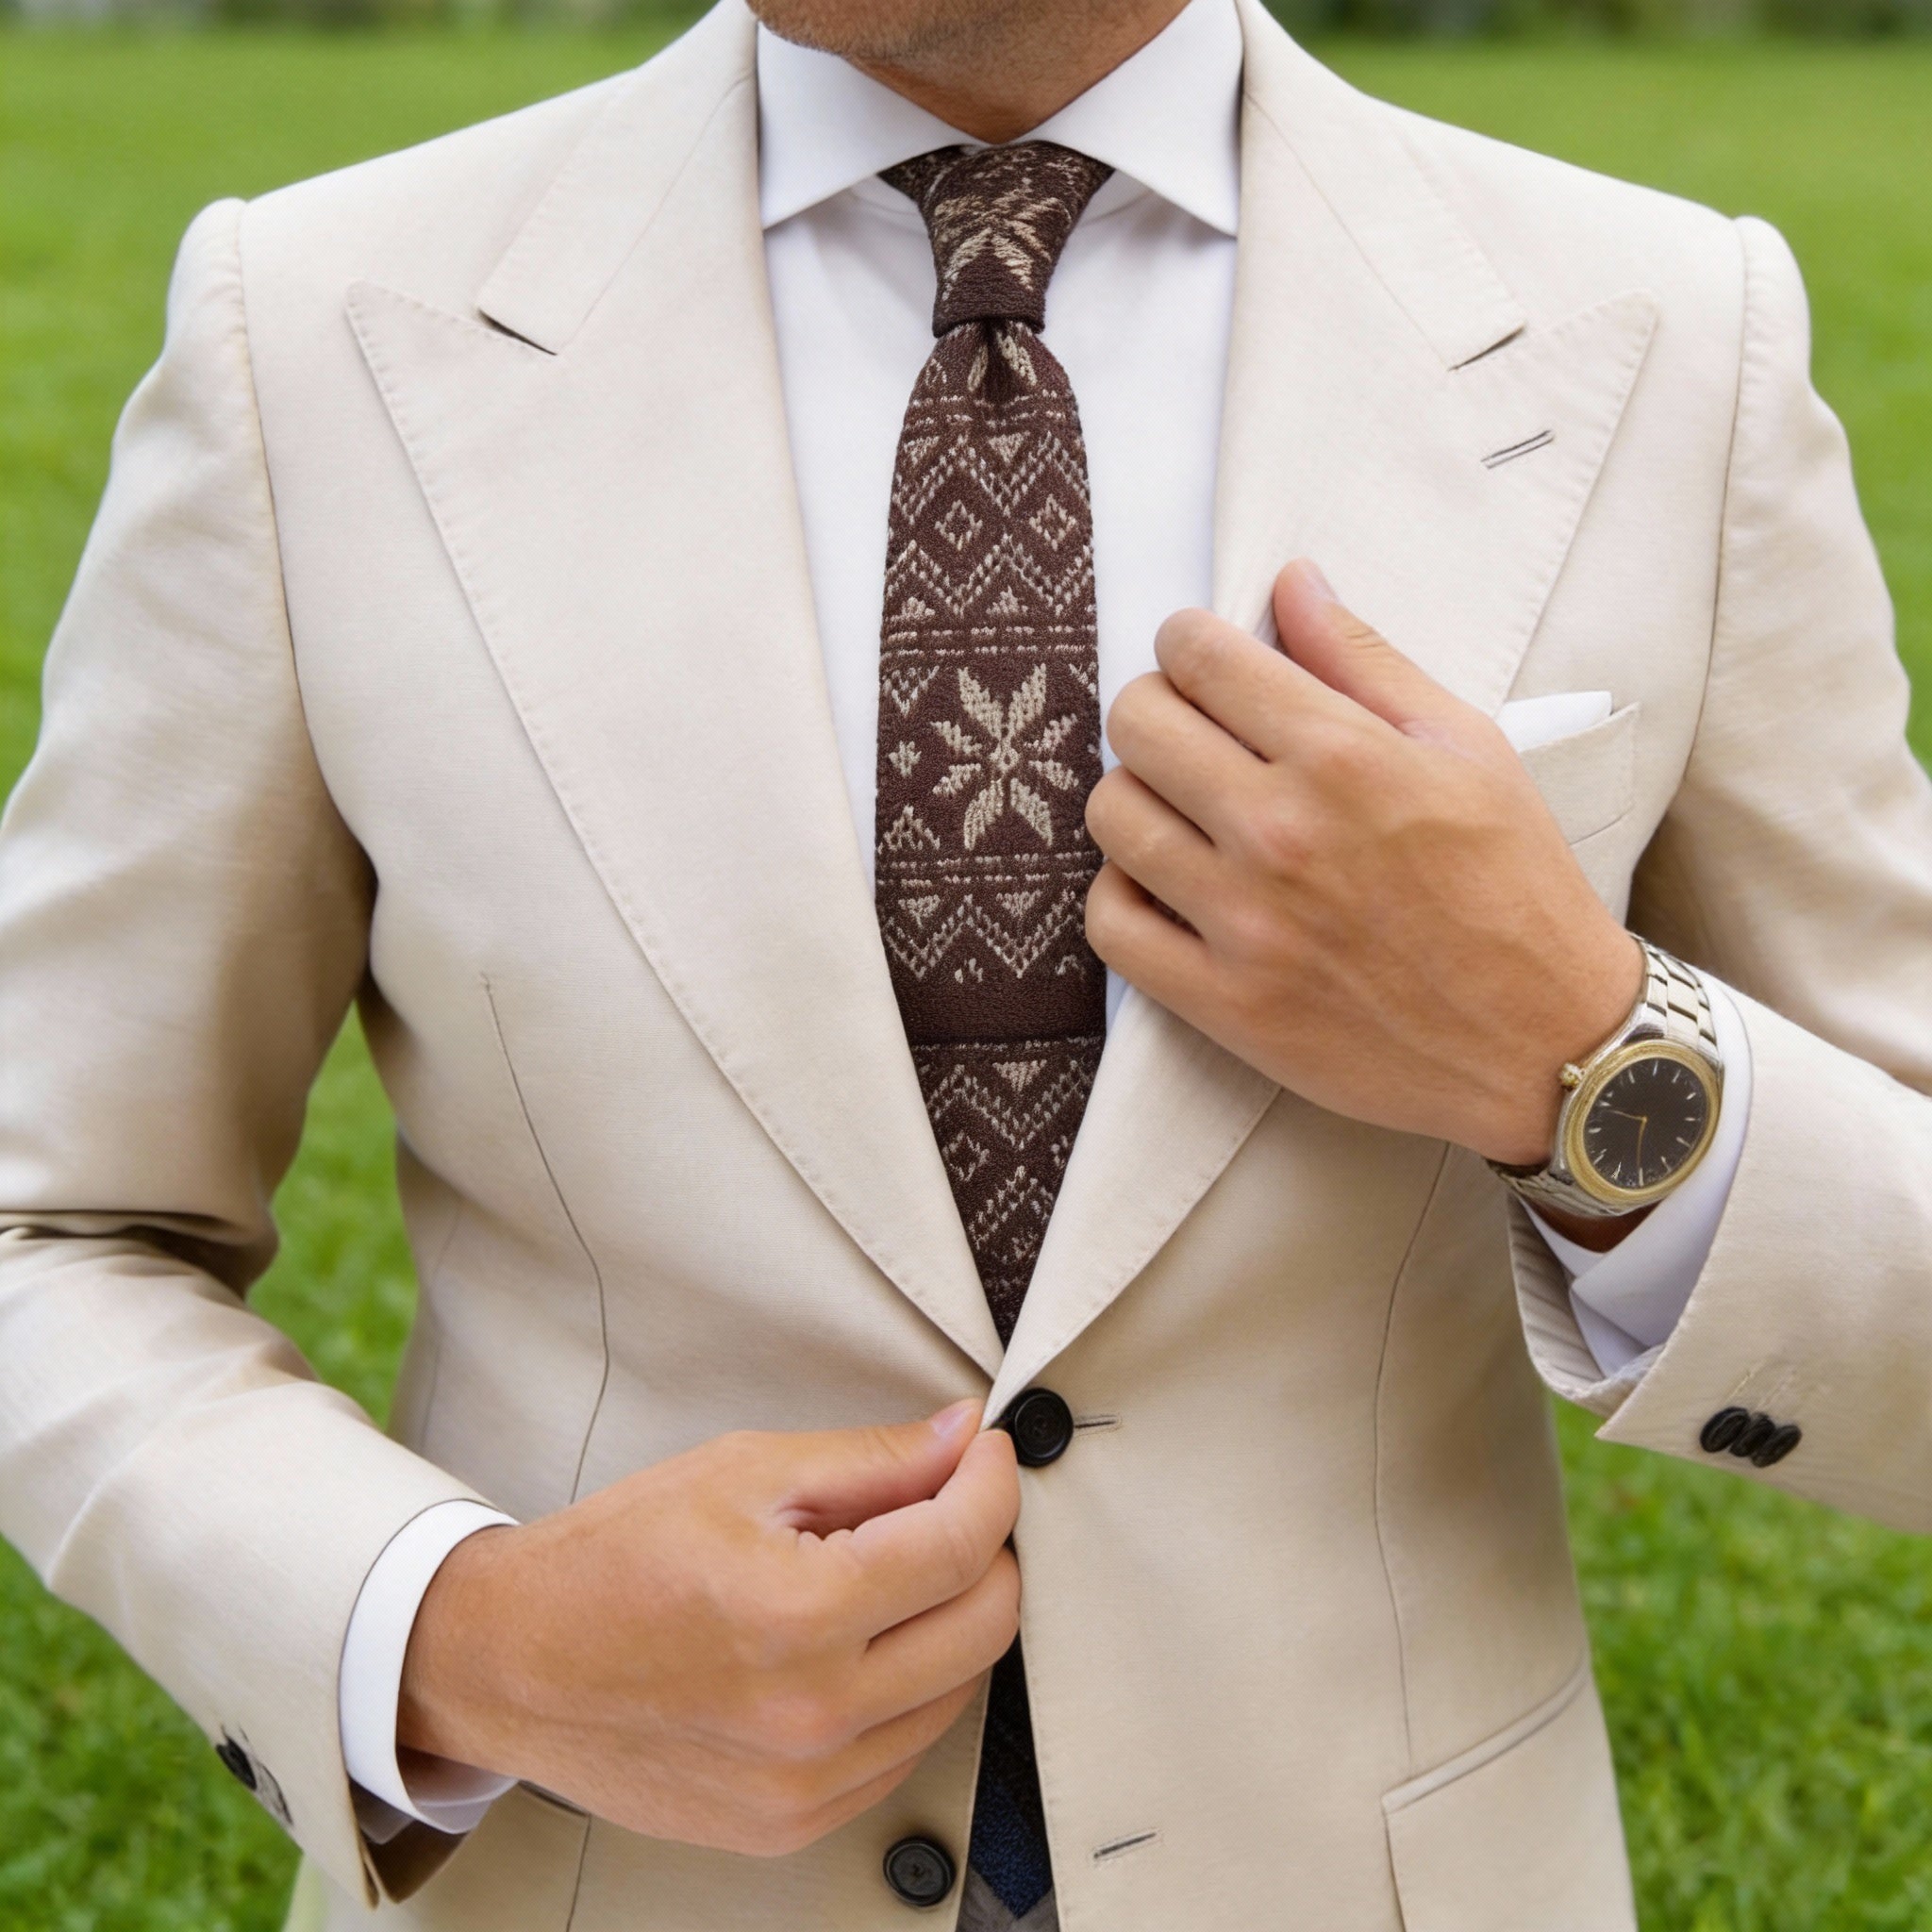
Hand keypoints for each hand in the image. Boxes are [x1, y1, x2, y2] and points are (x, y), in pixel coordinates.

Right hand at [397, 1401, 1019, 1855]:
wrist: (514, 1665)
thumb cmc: (613, 1561)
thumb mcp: (743, 1472)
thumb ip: (871, 1459)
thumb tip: (963, 1438)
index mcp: (798, 1614)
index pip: (961, 1544)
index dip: (992, 1482)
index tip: (986, 1454)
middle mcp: (812, 1715)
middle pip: (985, 1625)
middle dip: (986, 1548)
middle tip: (949, 1504)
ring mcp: (804, 1786)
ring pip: (958, 1692)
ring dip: (951, 1620)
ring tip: (889, 1573)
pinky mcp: (792, 1824)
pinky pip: (904, 1752)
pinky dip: (909, 1689)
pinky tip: (860, 1644)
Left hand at [1084, 560, 1642, 1167]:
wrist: (1545, 1043)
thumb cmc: (1516, 888)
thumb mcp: (1468, 749)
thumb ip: (1366, 660)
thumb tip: (1292, 581)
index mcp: (1342, 757)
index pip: (1200, 657)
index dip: (1188, 642)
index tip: (1201, 657)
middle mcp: (1279, 832)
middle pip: (1137, 725)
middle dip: (1156, 707)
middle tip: (1191, 730)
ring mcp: (1244, 923)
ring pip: (1111, 815)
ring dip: (1135, 796)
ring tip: (1181, 809)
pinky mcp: (1223, 1002)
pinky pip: (1109, 925)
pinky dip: (1121, 893)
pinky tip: (1166, 884)